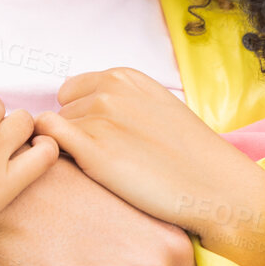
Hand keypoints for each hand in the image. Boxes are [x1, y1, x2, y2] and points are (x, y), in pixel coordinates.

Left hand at [34, 68, 264, 265]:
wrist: (216, 189)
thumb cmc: (187, 156)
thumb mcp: (153, 107)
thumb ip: (118, 100)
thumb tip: (77, 110)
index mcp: (124, 77)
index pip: (71, 92)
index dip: (80, 118)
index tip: (101, 140)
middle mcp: (109, 92)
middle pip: (62, 113)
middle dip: (76, 135)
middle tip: (108, 160)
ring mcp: (100, 119)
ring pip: (55, 132)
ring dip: (70, 152)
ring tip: (105, 172)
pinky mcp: (93, 151)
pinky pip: (48, 142)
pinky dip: (51, 158)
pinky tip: (80, 175)